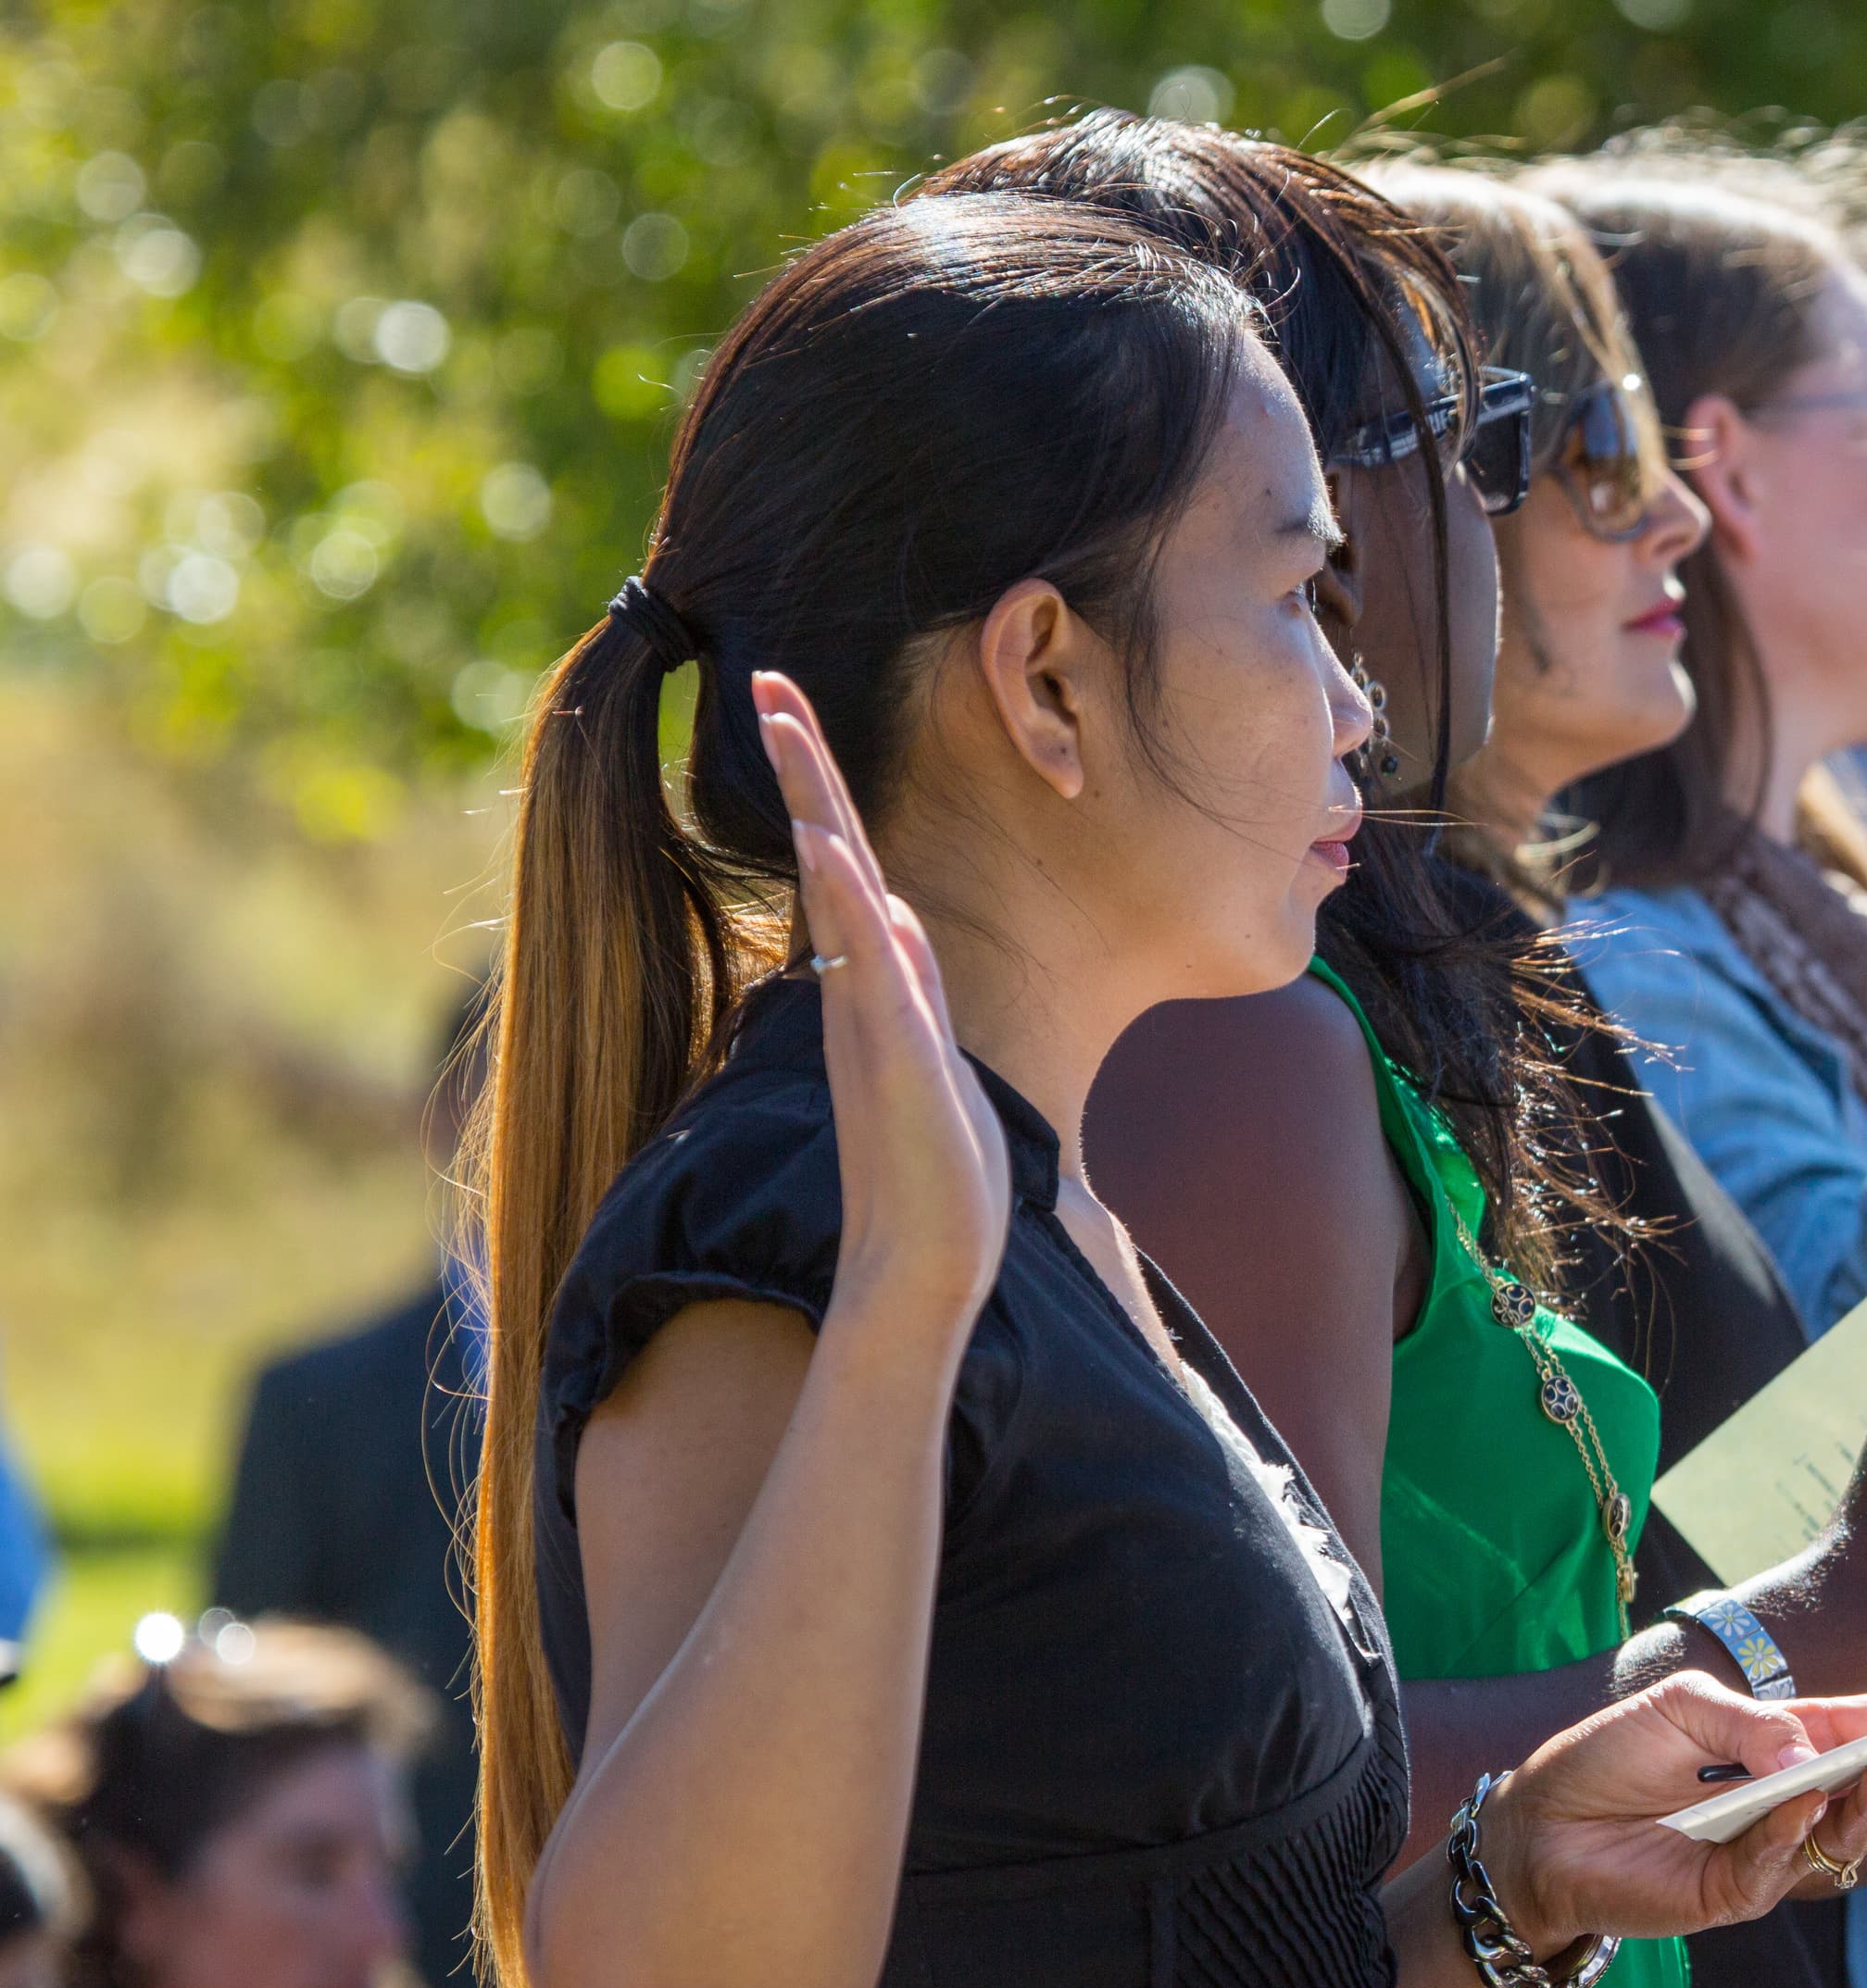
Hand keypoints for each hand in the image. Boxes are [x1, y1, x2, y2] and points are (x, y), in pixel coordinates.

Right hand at [756, 671, 1007, 1333]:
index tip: (795, 716)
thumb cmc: (935, 1173)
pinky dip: (846, 902)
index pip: (847, 866)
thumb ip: (913, 985)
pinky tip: (831, 846)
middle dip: (803, 768)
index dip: (824, 791)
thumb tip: (901, 917)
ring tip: (785, 723)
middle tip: (768, 682)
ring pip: (839, 893)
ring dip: (817, 806)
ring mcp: (872, 1019)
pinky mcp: (891, 1056)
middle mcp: (861, 990)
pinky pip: (865, 964)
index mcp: (873, 985)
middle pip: (830, 854)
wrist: (927, 1262)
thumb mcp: (931, 1055)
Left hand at [1484, 1673, 1866, 1949]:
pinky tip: (1805, 1796)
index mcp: (1802, 1743)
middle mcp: (1803, 1799)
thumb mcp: (1683, 1708)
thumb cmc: (1611, 1757)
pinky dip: (1796, 1827)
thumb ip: (1753, 1725)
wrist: (1537, 1825)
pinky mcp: (1734, 1893)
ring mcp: (1776, 1851)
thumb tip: (1818, 1757)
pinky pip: (1780, 1863)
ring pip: (1856, 1832)